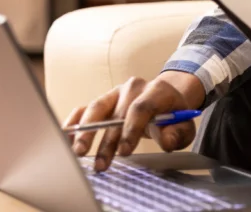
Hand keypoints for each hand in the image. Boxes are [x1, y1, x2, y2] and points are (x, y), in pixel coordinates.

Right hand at [63, 71, 204, 170]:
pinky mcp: (103, 101)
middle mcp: (133, 88)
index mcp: (157, 91)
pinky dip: (73, 123)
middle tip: (101, 163)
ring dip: (86, 132)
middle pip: (116, 113)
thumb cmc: (173, 115)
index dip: (131, 130)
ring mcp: (115, 93)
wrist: (167, 99)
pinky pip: (84, 109)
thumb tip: (166, 140)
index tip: (125, 151)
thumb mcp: (184, 125)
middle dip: (107, 141)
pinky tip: (66, 137)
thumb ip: (176, 133)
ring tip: (79, 152)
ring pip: (96, 109)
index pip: (141, 108)